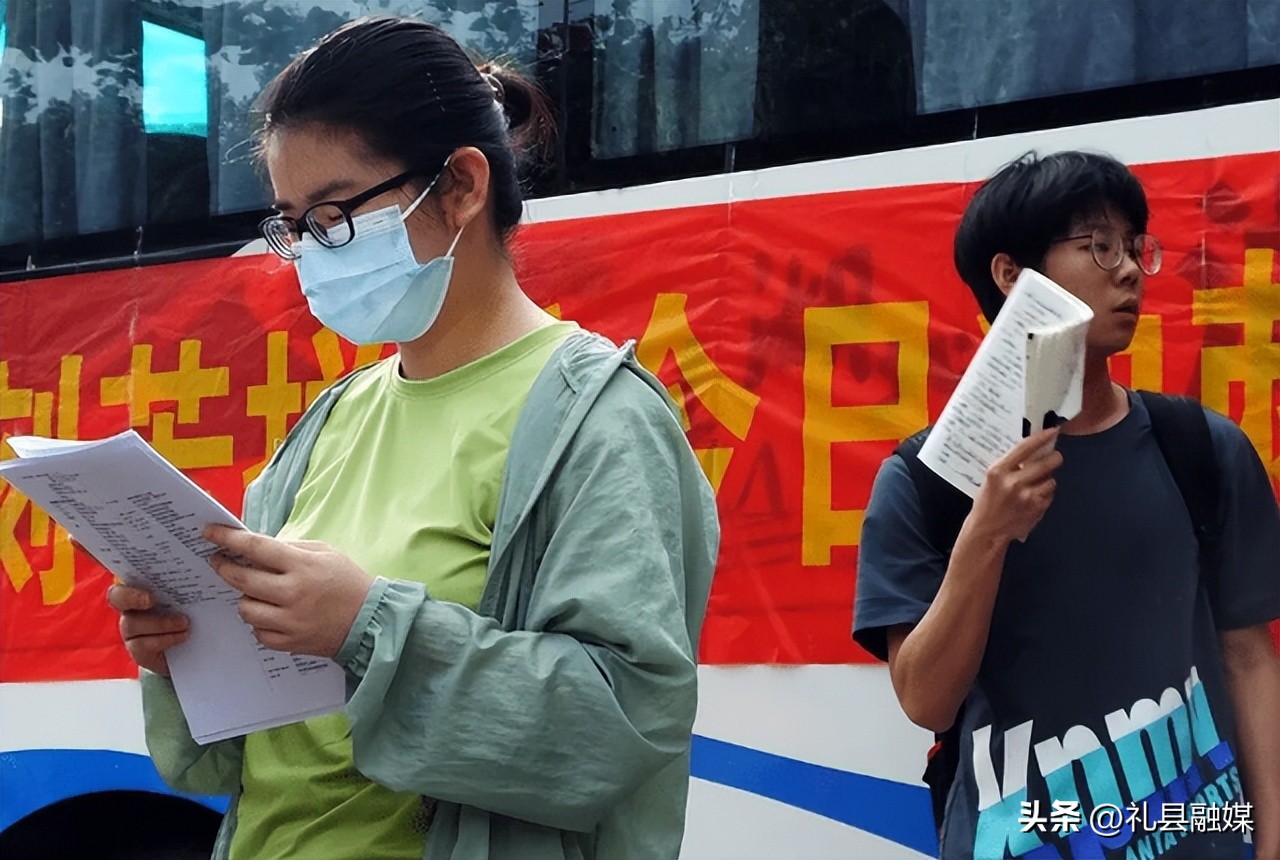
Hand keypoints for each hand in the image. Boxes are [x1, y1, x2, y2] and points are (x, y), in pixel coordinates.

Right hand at [106, 584, 188, 676]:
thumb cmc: (193, 610)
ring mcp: (132, 630)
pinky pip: (141, 645)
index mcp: (142, 587)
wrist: (195, 646)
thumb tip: (207, 555)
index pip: (124, 576)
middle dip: (131, 597)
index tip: (146, 580)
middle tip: (151, 600)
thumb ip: (188, 577)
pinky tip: (182, 636)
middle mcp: (131, 607)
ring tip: (184, 622)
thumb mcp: (192, 593)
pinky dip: (164, 639)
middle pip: (116, 597)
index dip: (129, 576)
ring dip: (160, 623)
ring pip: (131, 624)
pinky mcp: (139, 651)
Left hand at [204, 525, 373, 658]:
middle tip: (218, 561)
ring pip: (245, 608)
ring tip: (257, 592)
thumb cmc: (347, 581)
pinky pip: (258, 632)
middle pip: (242, 579)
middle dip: (224, 567)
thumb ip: (291, 549)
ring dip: (245, 597)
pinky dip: (260, 622)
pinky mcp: (289, 642)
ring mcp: (290, 621)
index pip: (256, 548)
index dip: (228, 538)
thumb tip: (256, 548)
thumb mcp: (325, 553)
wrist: (369, 620)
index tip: (209, 532)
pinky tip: (272, 614)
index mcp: (302, 566)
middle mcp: (293, 593)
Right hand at [969, 427, 1062, 542]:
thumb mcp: (991, 479)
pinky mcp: (1037, 508)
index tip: (1052, 431)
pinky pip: (1050, 495)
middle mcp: (1014, 482)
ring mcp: (1028, 496)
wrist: (987, 531)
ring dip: (1048, 480)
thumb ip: (1010, 466)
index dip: (1042, 437)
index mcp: (999, 471)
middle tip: (1055, 457)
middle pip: (1046, 463)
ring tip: (1037, 485)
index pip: (1025, 447)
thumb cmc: (987, 503)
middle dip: (1055, 458)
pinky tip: (1034, 498)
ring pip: (1051, 480)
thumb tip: (1033, 453)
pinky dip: (1045, 494)